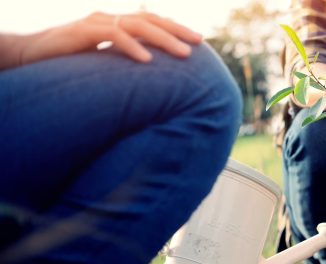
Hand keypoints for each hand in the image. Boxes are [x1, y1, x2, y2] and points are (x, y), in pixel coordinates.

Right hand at [19, 12, 202, 65]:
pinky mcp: (82, 31)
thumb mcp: (102, 65)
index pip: (151, 22)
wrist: (29, 55)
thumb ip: (124, 67)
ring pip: (137, 25)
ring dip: (163, 40)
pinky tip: (148, 60)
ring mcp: (96, 22)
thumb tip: (151, 85)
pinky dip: (132, 47)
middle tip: (200, 43)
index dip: (174, 29)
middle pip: (150, 20)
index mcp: (116, 25)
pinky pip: (112, 35)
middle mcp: (109, 19)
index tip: (199, 41)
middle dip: (177, 31)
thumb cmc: (67, 65)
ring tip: (184, 54)